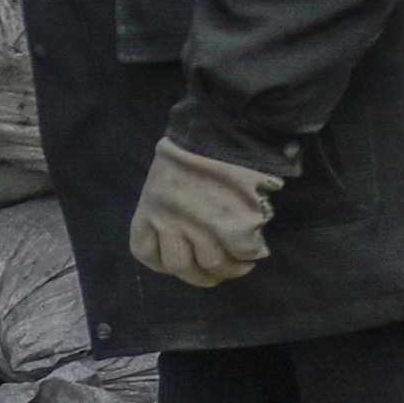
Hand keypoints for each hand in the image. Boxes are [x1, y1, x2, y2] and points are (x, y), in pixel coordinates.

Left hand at [127, 130, 288, 288]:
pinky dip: (251, 254)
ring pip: (214, 264)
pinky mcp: (235, 226)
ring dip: (231, 268)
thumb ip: (169, 207)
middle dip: (201, 275)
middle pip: (181, 267)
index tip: (184, 259)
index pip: (147, 253)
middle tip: (217, 272)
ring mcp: (202, 227)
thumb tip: (189, 237)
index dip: (165, 262)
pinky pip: (243, 252)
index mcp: (150, 208)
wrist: (229, 127)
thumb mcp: (166, 176)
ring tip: (242, 263)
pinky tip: (256, 247)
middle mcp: (171, 222)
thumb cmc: (198, 146)